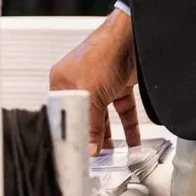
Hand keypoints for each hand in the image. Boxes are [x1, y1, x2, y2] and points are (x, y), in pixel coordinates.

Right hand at [51, 8, 141, 153]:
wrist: (132, 37)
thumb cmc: (103, 52)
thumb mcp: (92, 94)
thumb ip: (91, 124)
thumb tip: (89, 148)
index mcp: (63, 82)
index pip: (64, 114)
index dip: (70, 133)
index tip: (76, 152)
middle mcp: (81, 84)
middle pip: (85, 118)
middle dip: (92, 138)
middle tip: (96, 158)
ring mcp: (101, 85)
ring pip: (103, 117)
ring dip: (110, 136)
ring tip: (113, 155)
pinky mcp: (120, 86)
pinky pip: (122, 112)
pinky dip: (128, 127)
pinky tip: (132, 141)